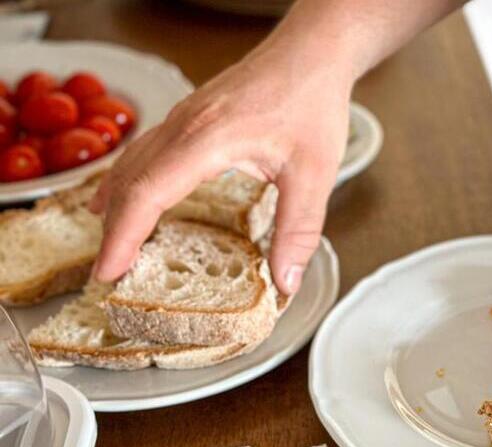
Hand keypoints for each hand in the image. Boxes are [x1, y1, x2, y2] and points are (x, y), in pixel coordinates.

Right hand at [89, 39, 352, 294]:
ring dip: (117, 205)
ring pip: (131, 163)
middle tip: (109, 275)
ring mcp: (183, 118)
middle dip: (113, 230)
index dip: (122, 236)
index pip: (147, 192)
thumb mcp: (314, 174)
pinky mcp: (190, 117)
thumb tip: (286, 281)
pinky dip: (130, 182)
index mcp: (207, 138)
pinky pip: (145, 152)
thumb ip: (299, 230)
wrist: (312, 52)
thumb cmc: (311, 101)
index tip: (110, 272)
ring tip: (114, 247)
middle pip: (128, 180)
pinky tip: (129, 198)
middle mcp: (184, 125)